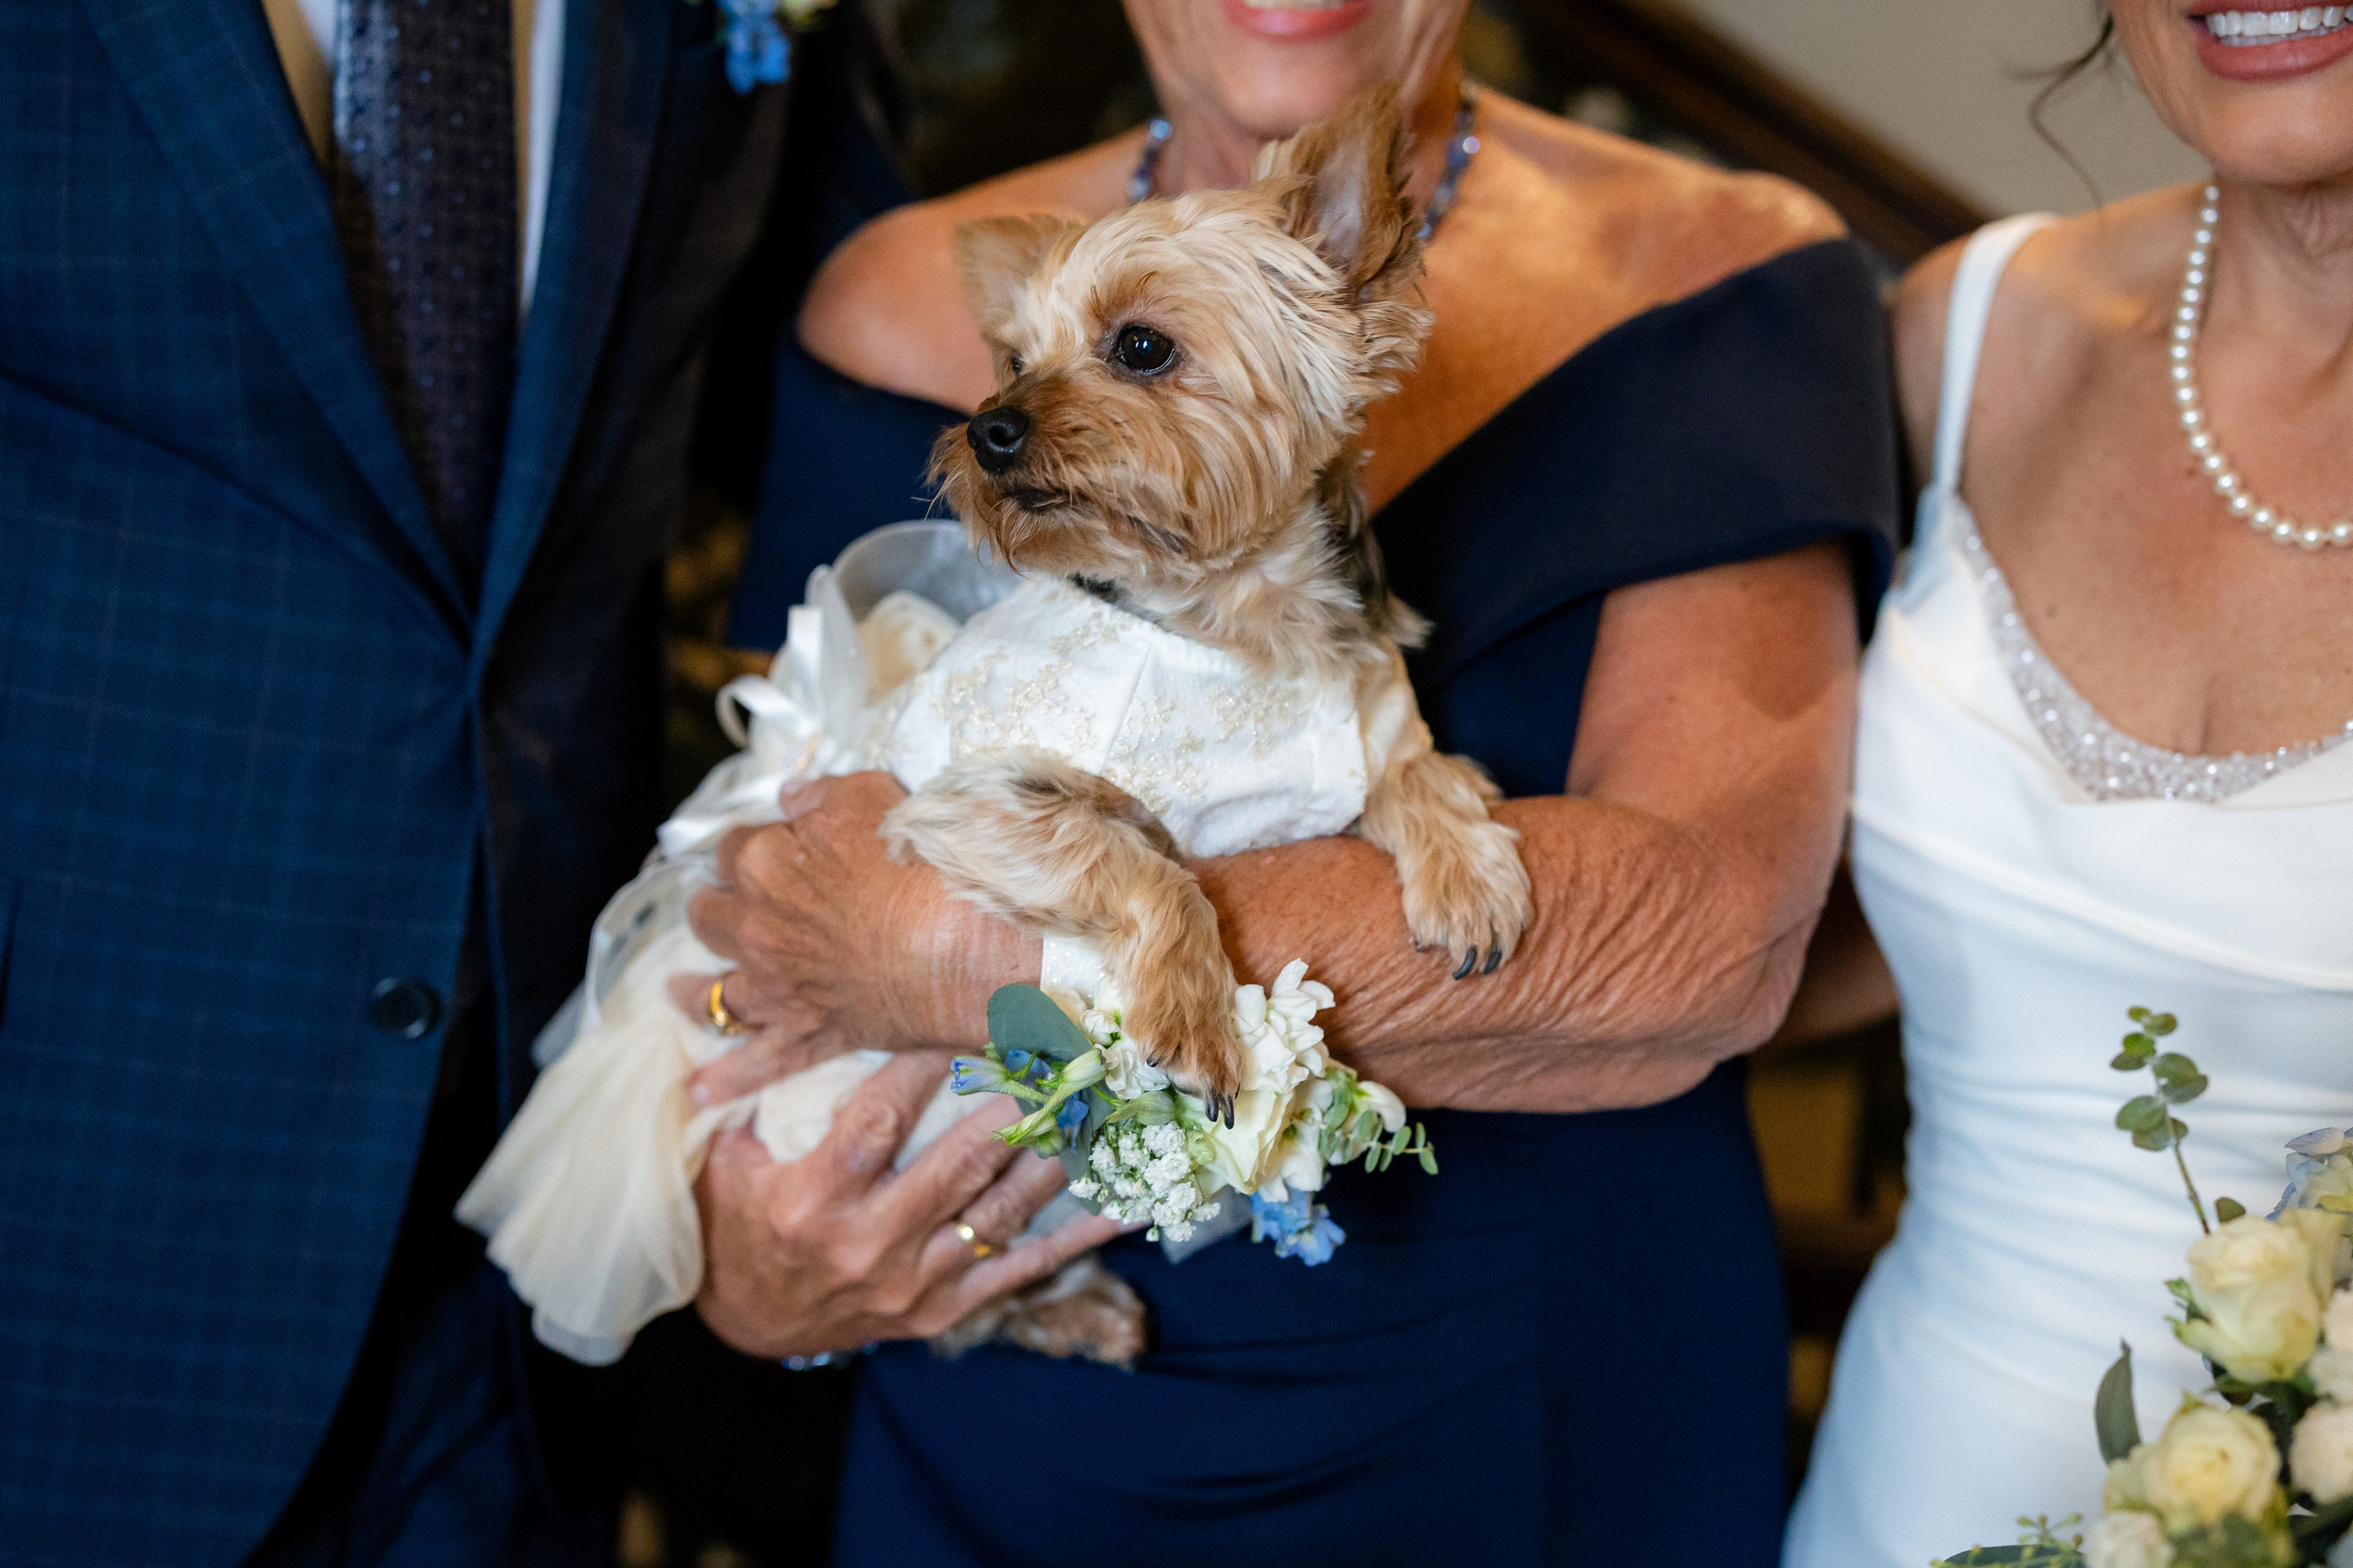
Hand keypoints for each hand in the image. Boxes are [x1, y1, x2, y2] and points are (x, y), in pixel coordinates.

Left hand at [684, 772, 1036, 1105]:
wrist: (960, 945)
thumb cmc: (920, 864)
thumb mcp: (871, 796)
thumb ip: (820, 794)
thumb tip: (790, 796)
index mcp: (762, 862)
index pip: (733, 846)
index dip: (753, 843)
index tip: (773, 845)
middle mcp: (754, 926)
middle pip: (708, 914)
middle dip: (715, 904)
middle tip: (729, 903)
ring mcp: (776, 985)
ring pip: (713, 991)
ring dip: (693, 990)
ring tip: (677, 990)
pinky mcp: (808, 1031)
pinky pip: (758, 1060)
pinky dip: (727, 1076)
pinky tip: (699, 1088)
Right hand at [694, 1051, 1126, 1357]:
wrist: (751, 1324)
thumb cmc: (744, 1221)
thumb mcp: (729, 1162)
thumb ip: (762, 1100)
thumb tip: (795, 1018)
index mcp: (812, 1200)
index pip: (877, 1120)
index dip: (923, 1067)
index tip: (963, 1015)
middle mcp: (867, 1245)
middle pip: (956, 1165)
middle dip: (1013, 1106)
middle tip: (1061, 1054)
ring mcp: (910, 1284)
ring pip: (998, 1214)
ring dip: (1054, 1158)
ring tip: (1099, 1107)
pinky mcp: (940, 1310)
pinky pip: (1019, 1271)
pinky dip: (1076, 1239)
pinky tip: (1123, 1205)